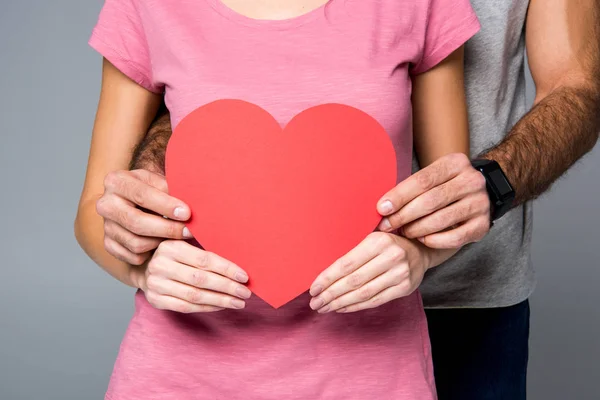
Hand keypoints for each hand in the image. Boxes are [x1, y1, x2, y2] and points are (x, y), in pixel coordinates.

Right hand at [96, 169, 192, 264]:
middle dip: (167, 228)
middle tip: (189, 231)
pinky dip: (152, 253)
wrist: (136, 201)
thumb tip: (192, 200)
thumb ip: (171, 189)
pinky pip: (134, 256)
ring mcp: (106, 226)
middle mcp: (105, 204)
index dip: (166, 205)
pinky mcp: (109, 244)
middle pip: (137, 222)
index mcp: (117, 181)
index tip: (187, 213)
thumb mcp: (160, 182)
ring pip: (137, 243)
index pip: (142, 195)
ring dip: (161, 242)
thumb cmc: (153, 190)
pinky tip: (162, 243)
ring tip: (178, 236)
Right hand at [131, 240, 251, 312]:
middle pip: (201, 279)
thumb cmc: (173, 254)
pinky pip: (186, 307)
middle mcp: (160, 265)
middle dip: (227, 287)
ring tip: (238, 302)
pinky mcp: (155, 300)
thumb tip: (239, 254)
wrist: (143, 267)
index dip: (226, 269)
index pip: (204, 260)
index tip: (244, 277)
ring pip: (194, 296)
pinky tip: (221, 306)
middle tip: (245, 292)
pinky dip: (207, 307)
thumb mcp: (183, 243)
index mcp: (170, 246)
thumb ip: (203, 247)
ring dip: (220, 300)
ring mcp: (156, 284)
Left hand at [309, 232, 429, 312]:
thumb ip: (353, 249)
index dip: (327, 278)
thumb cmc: (388, 243)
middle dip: (330, 294)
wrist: (420, 250)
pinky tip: (342, 307)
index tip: (313, 288)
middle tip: (315, 303)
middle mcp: (391, 257)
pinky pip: (375, 301)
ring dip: (340, 303)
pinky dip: (355, 306)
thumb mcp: (373, 236)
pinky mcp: (404, 288)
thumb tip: (322, 270)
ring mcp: (399, 274)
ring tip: (325, 307)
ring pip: (363, 294)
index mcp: (378, 241)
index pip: (346, 264)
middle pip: (353, 281)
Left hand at [377, 153, 490, 248]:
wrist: (481, 194)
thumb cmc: (445, 186)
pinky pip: (455, 237)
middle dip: (404, 215)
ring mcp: (480, 203)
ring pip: (441, 220)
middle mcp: (471, 181)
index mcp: (455, 163)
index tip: (381, 208)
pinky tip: (423, 239)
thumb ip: (411, 187)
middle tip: (387, 225)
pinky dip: (435, 241)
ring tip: (404, 231)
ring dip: (417, 229)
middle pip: (430, 201)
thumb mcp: (433, 177)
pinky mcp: (483, 225)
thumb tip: (382, 206)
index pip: (422, 180)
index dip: (399, 196)